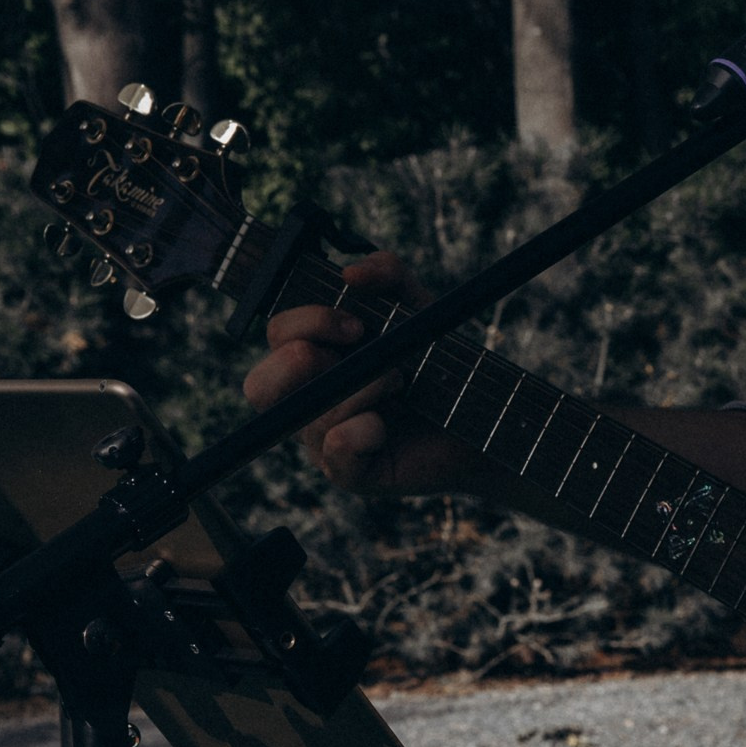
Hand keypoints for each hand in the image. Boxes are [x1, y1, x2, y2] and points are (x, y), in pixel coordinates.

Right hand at [239, 252, 476, 494]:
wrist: (485, 416)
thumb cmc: (442, 365)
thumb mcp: (419, 308)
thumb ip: (387, 274)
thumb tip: (350, 273)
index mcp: (313, 361)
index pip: (277, 337)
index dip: (306, 322)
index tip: (357, 324)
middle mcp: (308, 402)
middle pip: (260, 386)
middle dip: (303, 360)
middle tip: (360, 349)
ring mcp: (323, 442)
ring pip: (309, 415)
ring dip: (362, 389)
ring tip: (401, 383)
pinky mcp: (350, 473)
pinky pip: (335, 452)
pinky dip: (364, 431)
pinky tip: (388, 427)